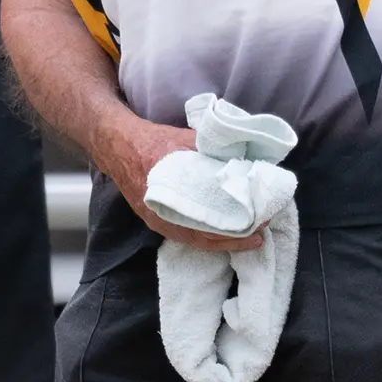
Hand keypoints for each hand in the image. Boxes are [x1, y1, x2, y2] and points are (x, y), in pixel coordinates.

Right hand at [101, 118, 264, 252]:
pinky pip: (186, 235)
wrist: (119, 145)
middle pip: (206, 238)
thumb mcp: (187, 141)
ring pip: (197, 240)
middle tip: (262, 231)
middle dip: (237, 237)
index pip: (211, 225)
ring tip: (249, 236)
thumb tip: (247, 163)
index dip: (238, 230)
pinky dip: (208, 236)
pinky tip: (224, 232)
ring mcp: (160, 221)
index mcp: (173, 197)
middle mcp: (164, 216)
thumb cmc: (153, 142)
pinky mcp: (157, 220)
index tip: (261, 224)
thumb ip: (214, 154)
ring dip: (224, 240)